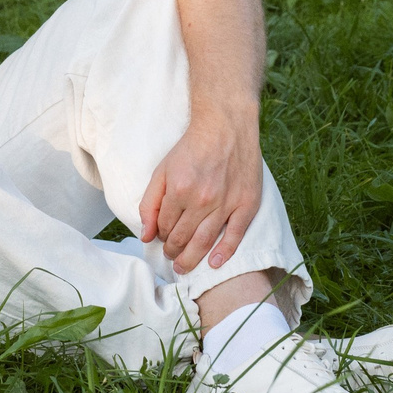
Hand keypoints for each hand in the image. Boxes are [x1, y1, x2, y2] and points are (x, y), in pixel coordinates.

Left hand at [137, 101, 263, 274]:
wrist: (225, 127)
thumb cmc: (191, 149)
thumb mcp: (162, 171)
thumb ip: (150, 203)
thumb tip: (146, 236)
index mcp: (179, 190)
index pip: (164, 226)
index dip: (160, 235)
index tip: (161, 237)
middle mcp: (202, 200)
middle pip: (183, 238)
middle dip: (173, 251)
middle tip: (171, 257)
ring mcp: (226, 203)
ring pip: (205, 241)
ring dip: (191, 258)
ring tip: (183, 266)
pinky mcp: (246, 203)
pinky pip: (235, 235)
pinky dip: (224, 252)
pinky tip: (214, 263)